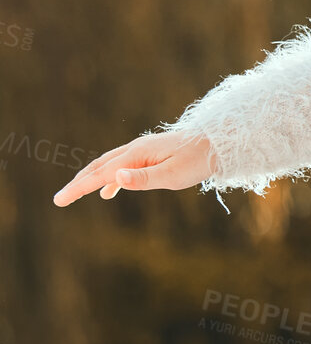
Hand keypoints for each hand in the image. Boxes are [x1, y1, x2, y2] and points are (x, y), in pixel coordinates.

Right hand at [52, 131, 216, 204]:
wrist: (219, 143)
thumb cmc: (198, 161)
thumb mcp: (172, 175)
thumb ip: (142, 179)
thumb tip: (113, 179)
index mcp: (136, 155)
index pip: (100, 175)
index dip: (78, 188)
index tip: (58, 201)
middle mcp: (135, 149)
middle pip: (98, 166)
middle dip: (78, 182)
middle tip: (60, 199)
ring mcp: (143, 150)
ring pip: (108, 165)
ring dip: (91, 178)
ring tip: (76, 192)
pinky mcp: (151, 154)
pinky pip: (123, 167)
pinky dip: (109, 179)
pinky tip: (107, 193)